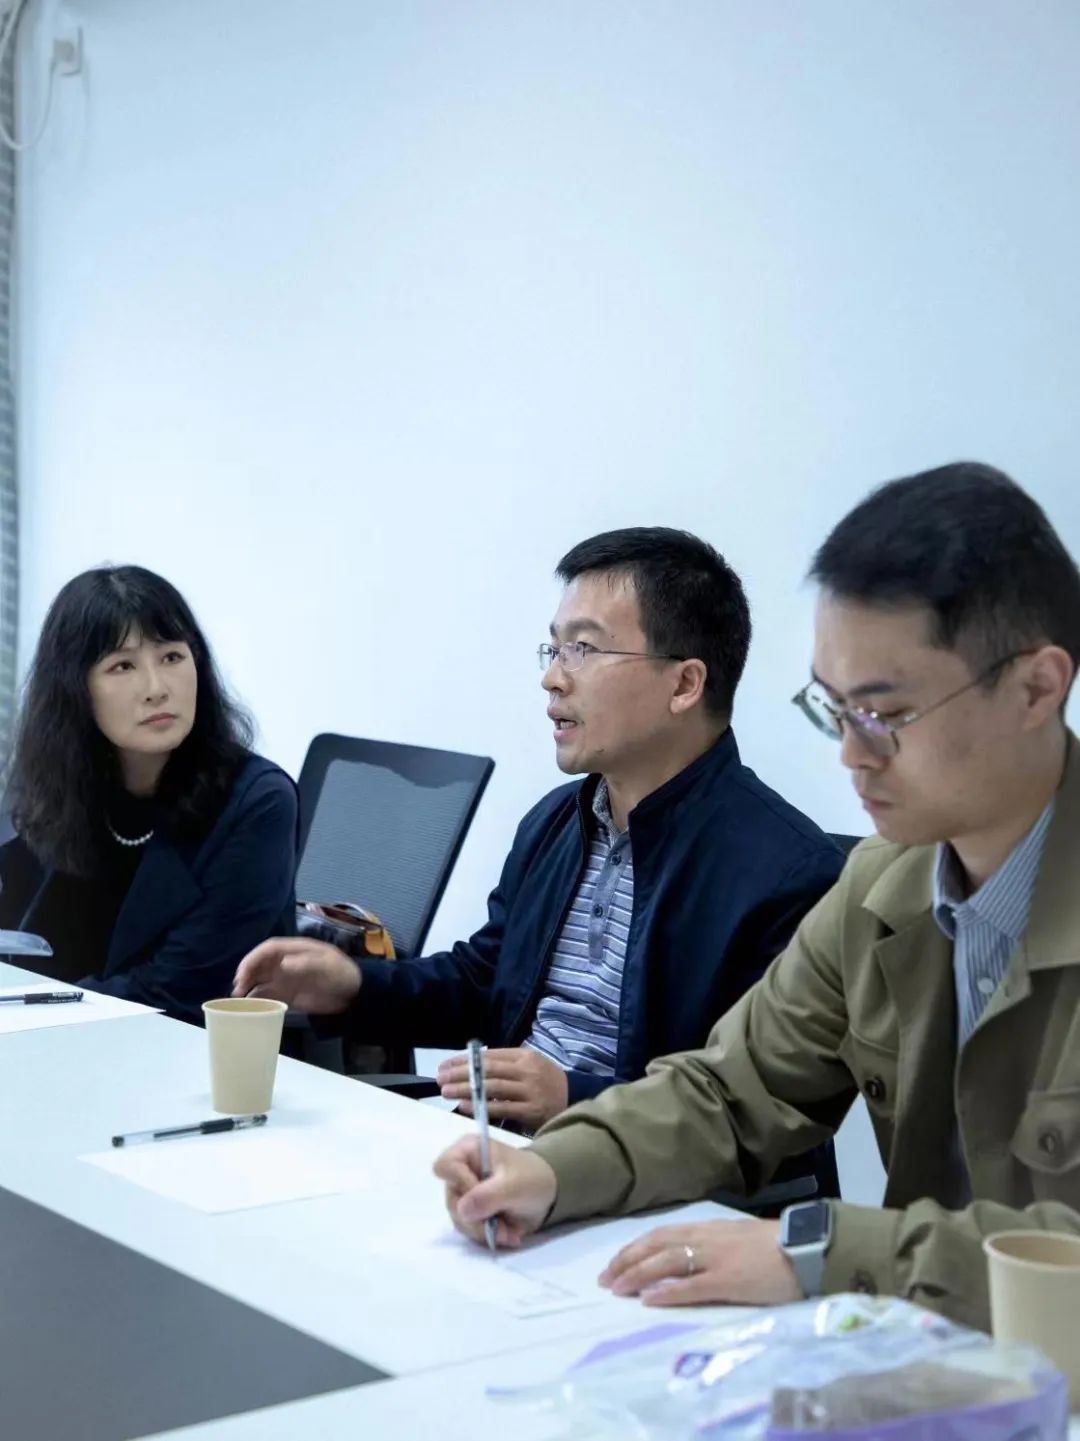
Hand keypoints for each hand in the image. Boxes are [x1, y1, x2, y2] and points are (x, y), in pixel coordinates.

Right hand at [232, 938, 360, 1012]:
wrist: (354, 994)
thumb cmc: (342, 974)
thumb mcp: (328, 966)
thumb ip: (306, 964)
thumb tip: (283, 963)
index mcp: (295, 950)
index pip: (268, 949)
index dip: (253, 959)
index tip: (243, 973)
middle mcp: (286, 962)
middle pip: (259, 964)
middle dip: (246, 974)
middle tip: (237, 989)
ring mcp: (286, 979)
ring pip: (260, 980)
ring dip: (248, 987)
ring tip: (239, 1000)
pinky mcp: (287, 994)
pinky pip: (267, 995)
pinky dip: (256, 999)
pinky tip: (249, 1007)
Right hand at [433, 1135, 557, 1247]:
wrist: (548, 1193)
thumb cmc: (532, 1177)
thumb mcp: (514, 1185)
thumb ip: (488, 1195)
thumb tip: (462, 1211)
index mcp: (468, 1151)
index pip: (445, 1166)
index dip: (460, 1184)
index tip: (483, 1196)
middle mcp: (461, 1171)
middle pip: (452, 1200)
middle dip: (477, 1219)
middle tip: (502, 1226)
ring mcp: (464, 1193)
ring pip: (459, 1220)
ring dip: (485, 1231)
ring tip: (509, 1232)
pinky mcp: (471, 1212)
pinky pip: (469, 1230)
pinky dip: (488, 1236)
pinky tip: (508, 1234)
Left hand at [437, 1047, 568, 1130]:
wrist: (573, 1099)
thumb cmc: (545, 1081)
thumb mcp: (529, 1064)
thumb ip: (505, 1065)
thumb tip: (470, 1067)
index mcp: (524, 1056)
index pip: (489, 1055)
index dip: (464, 1060)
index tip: (445, 1065)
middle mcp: (526, 1071)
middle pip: (488, 1070)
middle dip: (461, 1074)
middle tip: (440, 1078)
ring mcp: (529, 1090)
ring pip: (492, 1088)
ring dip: (466, 1090)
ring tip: (447, 1092)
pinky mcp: (531, 1110)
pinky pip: (502, 1108)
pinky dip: (481, 1107)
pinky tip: (464, 1106)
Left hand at [599, 1219, 801, 1307]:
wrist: (808, 1247)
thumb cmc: (777, 1245)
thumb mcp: (737, 1238)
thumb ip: (712, 1245)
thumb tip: (689, 1259)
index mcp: (708, 1228)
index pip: (661, 1234)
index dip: (635, 1248)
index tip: (615, 1262)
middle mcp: (706, 1239)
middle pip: (656, 1244)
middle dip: (627, 1260)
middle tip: (605, 1278)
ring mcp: (716, 1259)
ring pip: (666, 1262)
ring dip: (637, 1274)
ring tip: (617, 1288)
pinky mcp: (729, 1281)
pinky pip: (690, 1286)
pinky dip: (667, 1291)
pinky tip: (648, 1300)